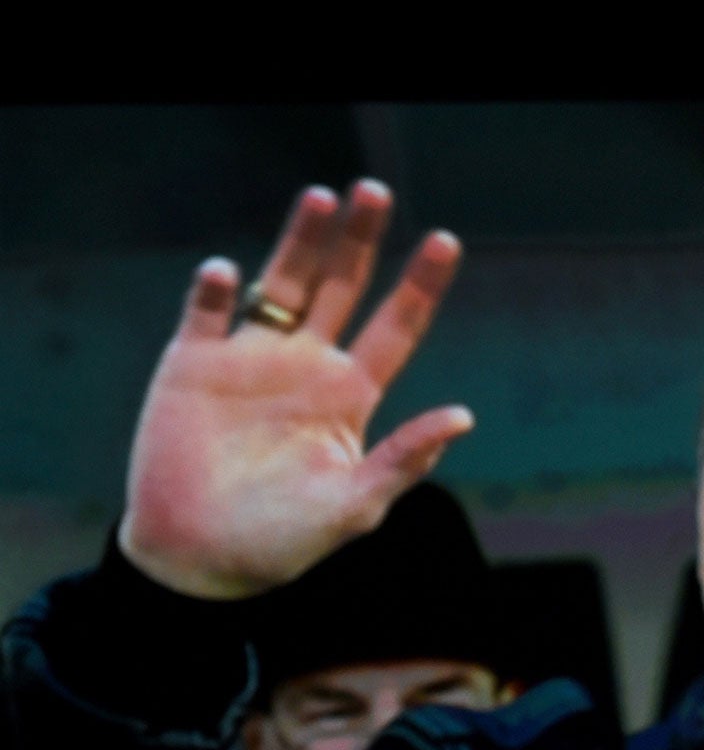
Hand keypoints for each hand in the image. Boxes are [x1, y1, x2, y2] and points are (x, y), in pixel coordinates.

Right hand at [118, 181, 473, 598]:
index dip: (420, 285)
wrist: (201, 559)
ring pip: (281, 284)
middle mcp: (305, 366)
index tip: (446, 240)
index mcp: (350, 395)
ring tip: (322, 199)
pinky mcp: (194, 365)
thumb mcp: (356, 505)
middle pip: (341, 288)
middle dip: (360, 241)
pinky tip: (228, 274)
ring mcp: (249, 360)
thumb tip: (464, 416)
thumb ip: (405, 459)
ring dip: (299, 242)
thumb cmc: (284, 542)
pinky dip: (216, 290)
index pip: (397, 327)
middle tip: (376, 190)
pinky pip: (207, 314)